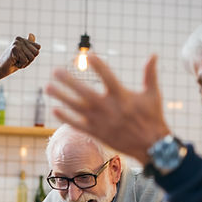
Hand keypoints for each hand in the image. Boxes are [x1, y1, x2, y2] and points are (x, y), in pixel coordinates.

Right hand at [0, 34, 40, 88]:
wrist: (1, 68)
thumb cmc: (13, 62)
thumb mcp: (24, 54)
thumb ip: (30, 46)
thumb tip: (31, 34)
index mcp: (23, 39)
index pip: (38, 48)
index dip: (32, 56)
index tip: (23, 57)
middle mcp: (20, 39)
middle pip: (36, 53)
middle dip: (29, 60)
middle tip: (19, 60)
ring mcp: (17, 43)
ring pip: (31, 57)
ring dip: (25, 63)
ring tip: (16, 61)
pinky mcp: (14, 48)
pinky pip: (25, 60)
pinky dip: (20, 65)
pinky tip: (14, 62)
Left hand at [46, 54, 169, 163]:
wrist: (150, 146)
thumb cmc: (152, 118)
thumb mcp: (153, 94)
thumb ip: (150, 74)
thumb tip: (154, 55)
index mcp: (122, 96)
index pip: (107, 76)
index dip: (98, 65)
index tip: (88, 55)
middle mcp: (109, 108)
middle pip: (84, 92)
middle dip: (68, 81)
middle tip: (55, 71)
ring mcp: (101, 121)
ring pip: (76, 107)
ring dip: (61, 97)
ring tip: (48, 87)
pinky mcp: (97, 133)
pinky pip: (78, 125)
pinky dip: (66, 118)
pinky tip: (54, 109)